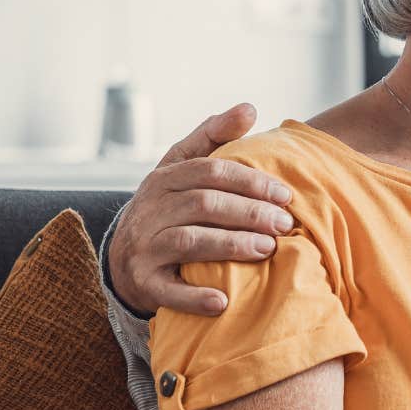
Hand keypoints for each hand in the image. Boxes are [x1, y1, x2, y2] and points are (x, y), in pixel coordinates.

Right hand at [109, 103, 295, 315]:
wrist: (126, 258)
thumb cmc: (169, 207)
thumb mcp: (182, 168)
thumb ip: (214, 137)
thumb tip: (250, 108)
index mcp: (164, 178)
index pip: (210, 171)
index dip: (250, 181)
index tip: (284, 194)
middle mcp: (150, 209)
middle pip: (203, 204)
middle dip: (248, 213)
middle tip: (285, 223)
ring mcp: (143, 247)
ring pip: (189, 241)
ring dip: (232, 245)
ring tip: (268, 249)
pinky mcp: (143, 282)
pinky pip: (168, 291)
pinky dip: (195, 297)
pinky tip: (223, 301)